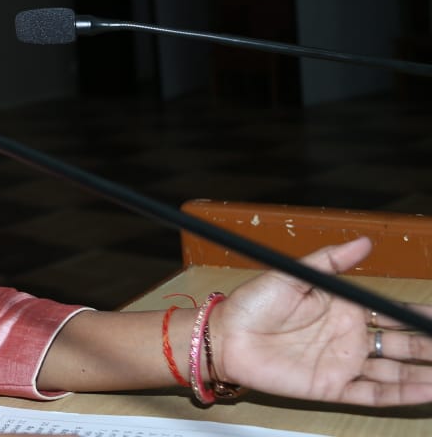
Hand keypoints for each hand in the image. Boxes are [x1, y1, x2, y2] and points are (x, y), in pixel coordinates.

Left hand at [215, 237, 431, 405]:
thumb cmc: (253, 304)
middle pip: (404, 344)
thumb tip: (365, 242)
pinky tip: (430, 391)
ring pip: (397, 371)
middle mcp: (351, 338)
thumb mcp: (293, 275)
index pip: (393, 313)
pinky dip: (404, 394)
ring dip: (426, 372)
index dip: (419, 315)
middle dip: (431, 344)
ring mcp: (345, 364)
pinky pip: (375, 394)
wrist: (225, 336)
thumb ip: (330, 261)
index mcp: (345, 309)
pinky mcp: (334, 387)